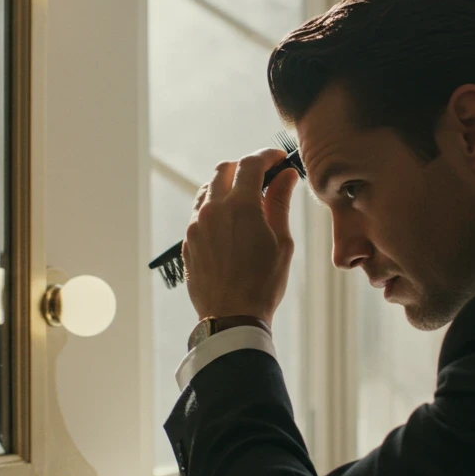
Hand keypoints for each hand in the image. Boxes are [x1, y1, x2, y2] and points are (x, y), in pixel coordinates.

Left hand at [183, 147, 302, 324]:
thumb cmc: (263, 284)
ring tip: (245, 201)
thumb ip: (280, 203)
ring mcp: (196, 226)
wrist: (232, 318)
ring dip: (226, 187)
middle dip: (244, 167)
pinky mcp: (188, 241)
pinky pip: (199, 213)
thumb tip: (286, 176)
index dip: (267, 156)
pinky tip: (230, 224)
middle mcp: (212, 210)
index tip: (279, 160)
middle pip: (224, 170)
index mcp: (240, 206)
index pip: (251, 164)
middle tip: (262, 178)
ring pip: (207, 190)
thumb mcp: (281, 242)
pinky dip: (214, 209)